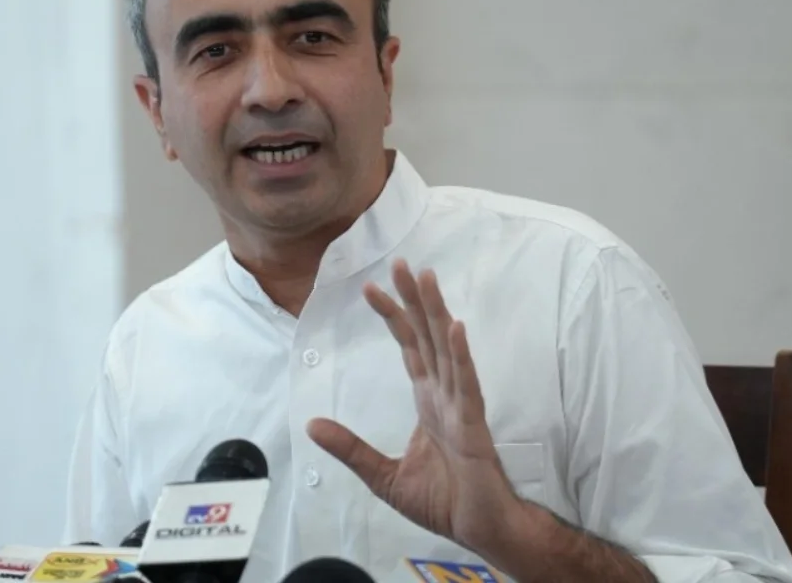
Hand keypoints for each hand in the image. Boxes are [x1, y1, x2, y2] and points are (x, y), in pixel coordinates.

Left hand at [307, 258, 520, 551]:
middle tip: (400, 262)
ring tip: (426, 279)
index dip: (393, 316)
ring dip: (436, 313)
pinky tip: (455, 328)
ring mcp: (462, 405)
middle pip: (427, 336)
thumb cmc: (445, 502)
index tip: (371, 287)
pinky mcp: (474, 424)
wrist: (480, 529)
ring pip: (446, 349)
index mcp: (429, 401)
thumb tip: (311, 425)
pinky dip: (462, 356)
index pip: (409, 347)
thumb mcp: (383, 476)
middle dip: (413, 300)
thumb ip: (351, 449)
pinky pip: (467, 384)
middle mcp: (445, 394)